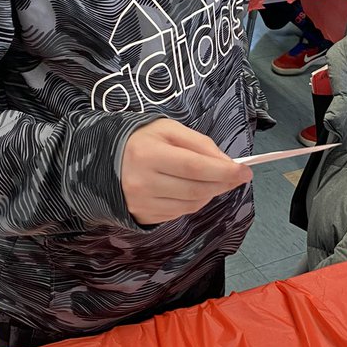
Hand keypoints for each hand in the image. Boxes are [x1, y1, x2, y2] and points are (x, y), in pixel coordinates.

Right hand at [121, 119, 252, 225]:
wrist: (101, 159)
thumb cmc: (141, 139)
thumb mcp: (169, 129)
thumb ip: (200, 143)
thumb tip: (228, 164)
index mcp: (148, 154)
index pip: (195, 167)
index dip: (224, 171)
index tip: (245, 171)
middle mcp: (143, 183)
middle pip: (196, 190)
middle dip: (222, 184)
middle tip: (236, 176)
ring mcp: (141, 204)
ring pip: (191, 206)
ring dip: (210, 194)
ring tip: (213, 180)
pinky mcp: (142, 217)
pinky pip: (178, 213)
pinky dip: (193, 203)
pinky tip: (191, 189)